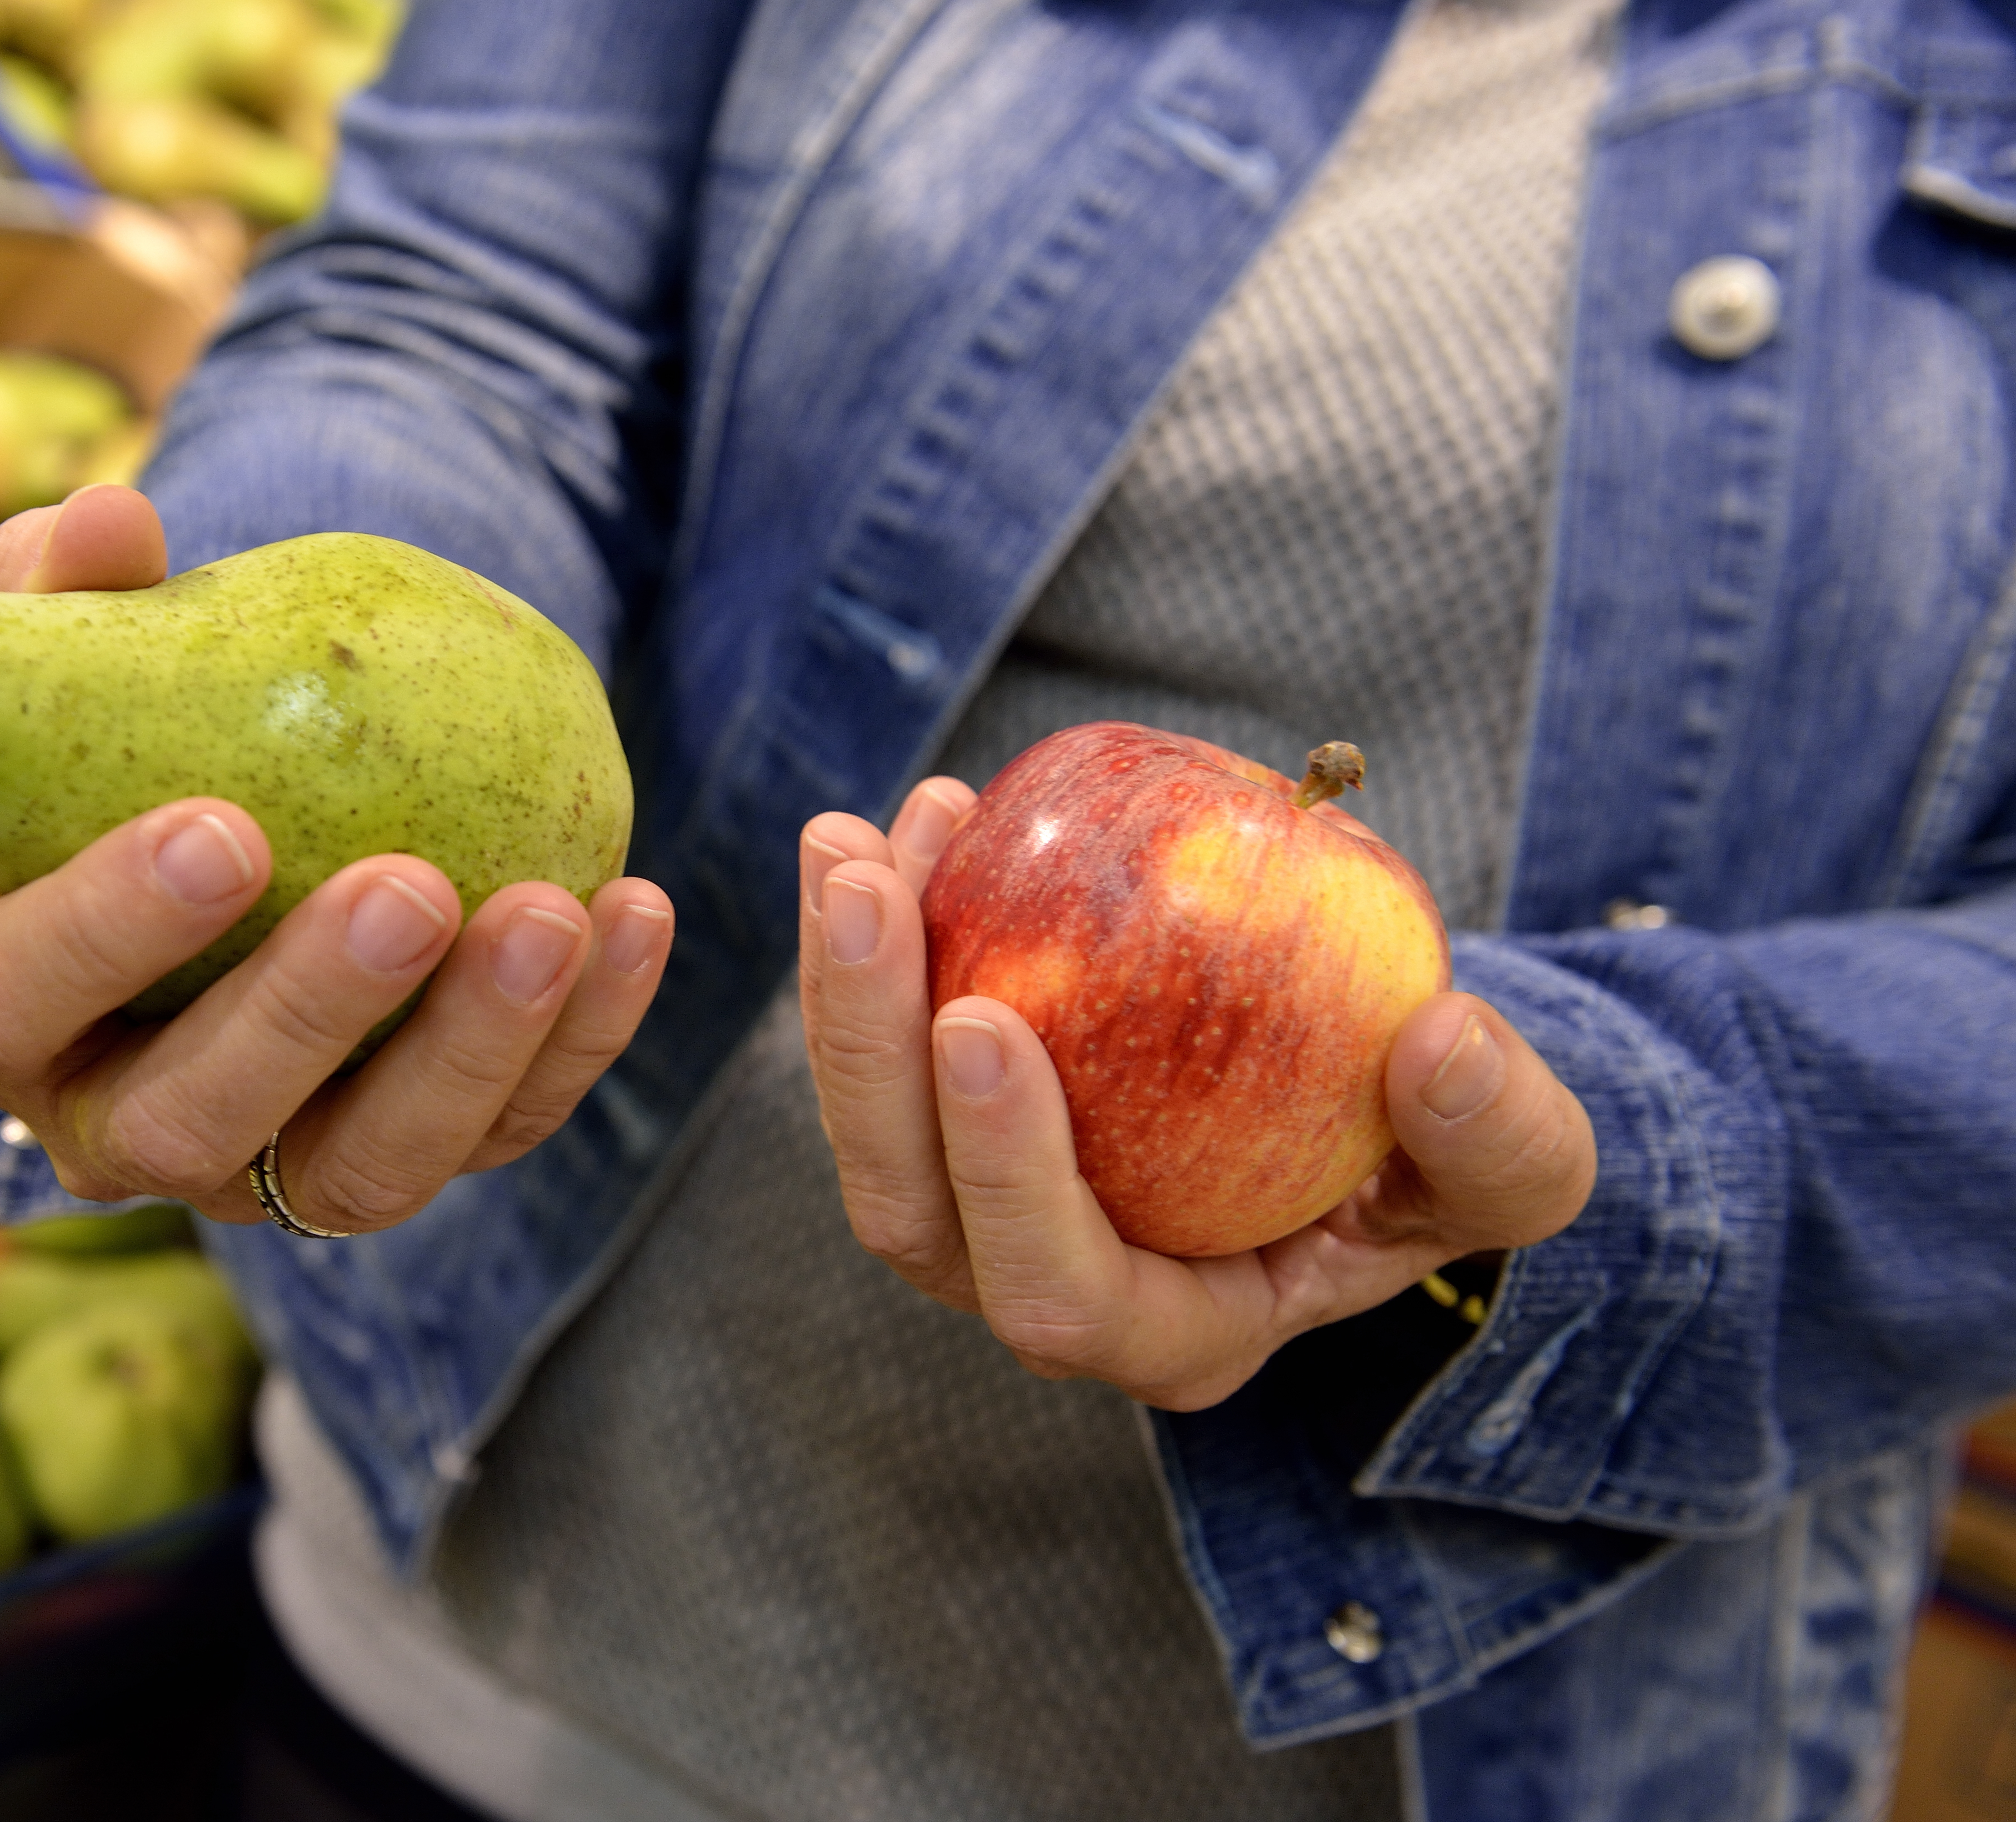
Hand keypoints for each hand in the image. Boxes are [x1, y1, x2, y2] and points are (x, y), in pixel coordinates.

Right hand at [0, 486, 677, 1231]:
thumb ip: (68, 594)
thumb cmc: (138, 749)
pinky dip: (576, 1038)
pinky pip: (499, 1130)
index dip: (105, 932)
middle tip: (411, 887)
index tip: (222, 829)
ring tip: (552, 913)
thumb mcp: (85, 666)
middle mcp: (121, 1128)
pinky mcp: (405, 1162)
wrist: (244, 836)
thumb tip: (113, 517)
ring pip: (363, 1167)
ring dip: (468, 1049)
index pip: (14, 1002)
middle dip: (308, 1011)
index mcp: (4, 1016)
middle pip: (193, 1119)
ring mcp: (270, 1171)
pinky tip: (632, 916)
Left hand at [798, 776, 1595, 1409]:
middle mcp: (1050, 1292)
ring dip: (839, 983)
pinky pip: (878, 1045)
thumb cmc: (1443, 1157)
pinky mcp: (948, 1123)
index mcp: (1173, 1333)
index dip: (1005, 1175)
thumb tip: (1442, 1043)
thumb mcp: (1516, 1162)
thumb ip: (1502, 1132)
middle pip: (911, 1212)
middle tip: (868, 896)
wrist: (1373, 1108)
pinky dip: (869, 938)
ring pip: (867, 1124)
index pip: (1057, 1292)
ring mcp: (982, 1210)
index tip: (980, 1019)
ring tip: (843, 842)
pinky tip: (874, 829)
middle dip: (868, 1054)